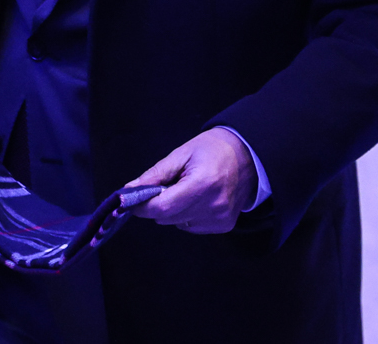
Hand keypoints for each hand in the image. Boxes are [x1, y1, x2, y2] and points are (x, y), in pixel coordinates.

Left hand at [128, 128, 255, 233]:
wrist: (247, 156)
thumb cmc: (212, 150)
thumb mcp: (181, 154)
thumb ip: (155, 174)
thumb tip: (130, 190)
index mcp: (202, 184)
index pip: (162, 207)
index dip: (142, 206)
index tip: (131, 200)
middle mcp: (214, 206)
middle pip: (168, 218)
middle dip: (156, 206)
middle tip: (160, 188)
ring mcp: (220, 218)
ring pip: (178, 224)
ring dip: (172, 211)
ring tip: (183, 190)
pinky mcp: (224, 226)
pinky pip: (191, 227)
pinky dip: (185, 215)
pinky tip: (195, 199)